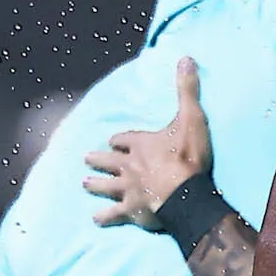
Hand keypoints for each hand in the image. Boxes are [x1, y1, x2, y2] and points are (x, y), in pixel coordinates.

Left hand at [84, 59, 212, 231]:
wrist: (185, 194)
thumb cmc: (188, 156)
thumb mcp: (191, 117)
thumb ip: (187, 90)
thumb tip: (185, 58)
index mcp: (141, 144)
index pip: (124, 139)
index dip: (119, 140)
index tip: (112, 140)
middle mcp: (128, 165)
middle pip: (109, 161)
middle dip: (98, 159)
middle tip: (86, 158)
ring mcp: (128, 189)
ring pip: (106, 185)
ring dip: (95, 183)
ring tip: (84, 182)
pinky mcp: (131, 209)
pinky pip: (113, 213)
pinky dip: (104, 216)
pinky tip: (95, 218)